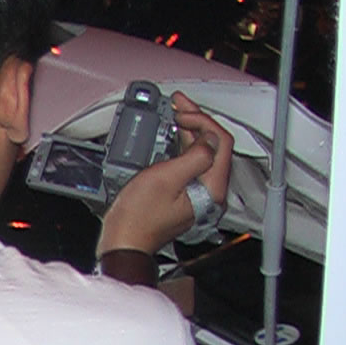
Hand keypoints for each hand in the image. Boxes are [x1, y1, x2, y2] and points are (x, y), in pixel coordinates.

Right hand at [97, 92, 233, 255]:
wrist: (124, 241)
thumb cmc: (138, 217)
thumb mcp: (166, 178)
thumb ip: (194, 156)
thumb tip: (207, 139)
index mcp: (211, 188)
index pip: (221, 143)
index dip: (203, 121)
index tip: (182, 112)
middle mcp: (210, 192)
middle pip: (214, 147)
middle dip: (197, 121)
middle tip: (179, 104)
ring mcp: (198, 194)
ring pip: (203, 153)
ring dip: (190, 131)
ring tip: (176, 112)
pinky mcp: (186, 195)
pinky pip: (192, 164)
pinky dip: (183, 145)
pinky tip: (174, 135)